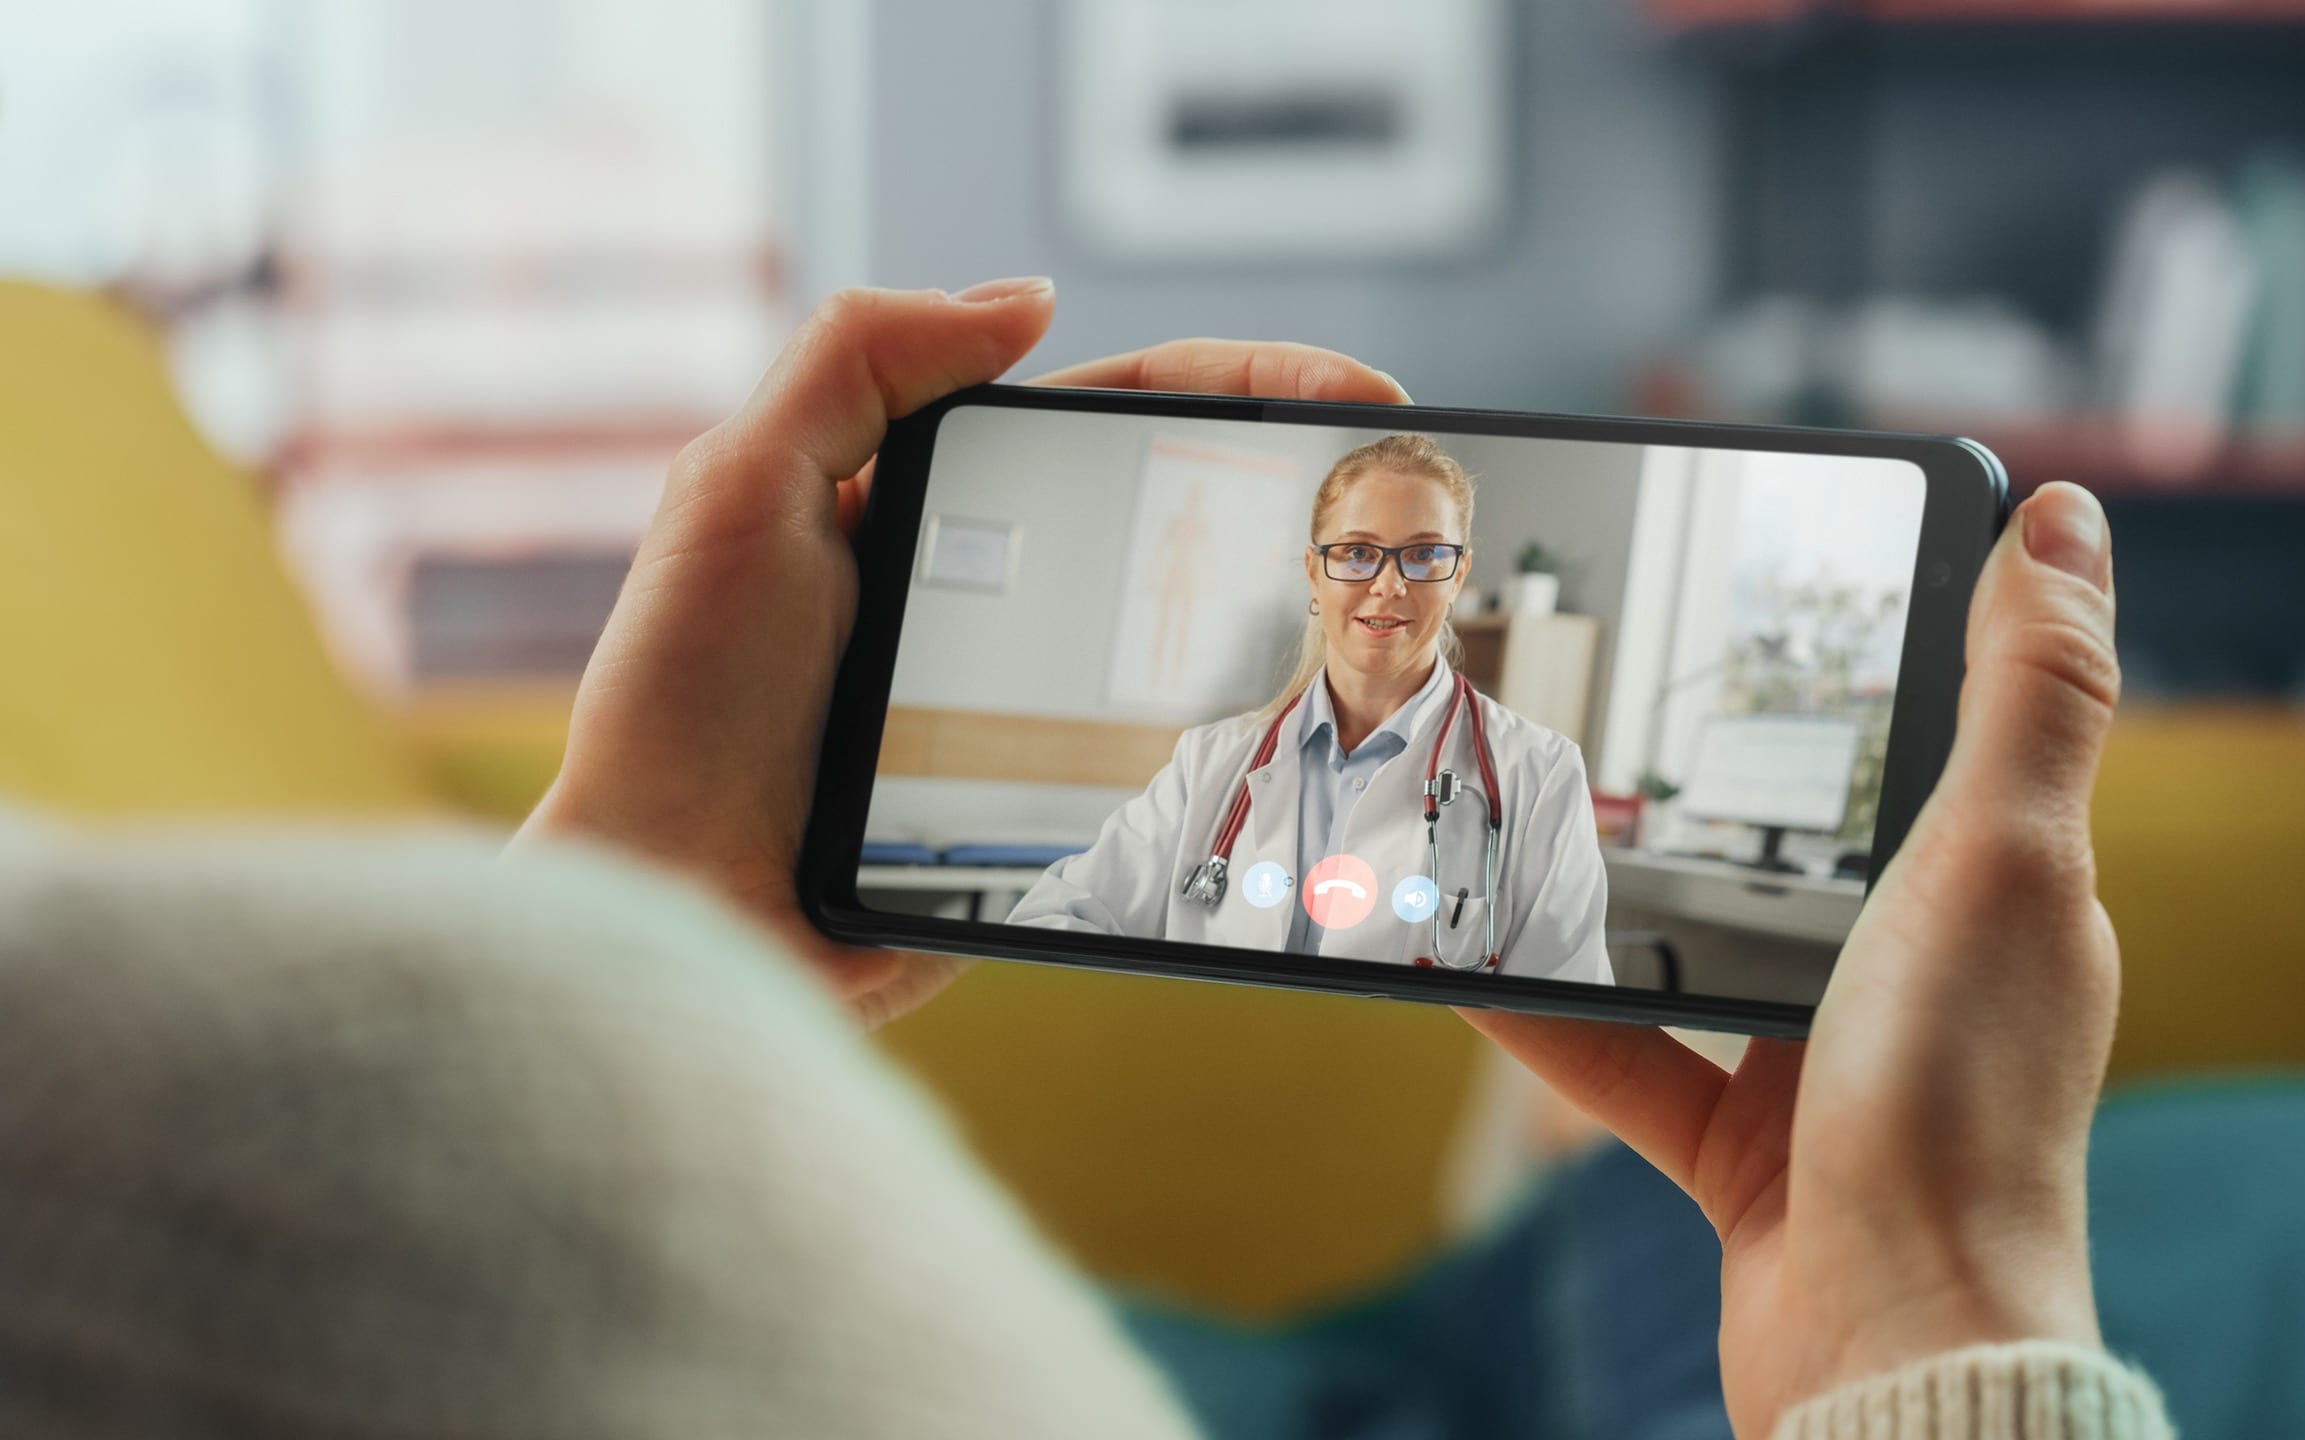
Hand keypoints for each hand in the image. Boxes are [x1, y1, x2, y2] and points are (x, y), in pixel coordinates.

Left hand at [516, 279, 1407, 1026]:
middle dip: (1302, 477)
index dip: (1239, 380)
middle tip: (1410, 486)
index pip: (1113, 405)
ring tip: (1405, 595)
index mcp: (926, 496)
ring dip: (1299, 603)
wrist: (673, 912)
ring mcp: (1029, 696)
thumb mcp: (736, 494)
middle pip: (1180, 503)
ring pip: (1194, 627)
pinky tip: (1322, 721)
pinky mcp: (1046, 806)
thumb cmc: (678, 709)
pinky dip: (1255, 731)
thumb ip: (857, 365)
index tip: (1353, 388)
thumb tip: (1030, 298)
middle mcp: (991, 587)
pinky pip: (1172, 755)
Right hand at [1466, 483, 2119, 1438]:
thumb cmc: (1961, 1108)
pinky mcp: (1747, 1150)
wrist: (1892, 1344)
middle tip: (1607, 693)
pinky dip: (1552, 1020)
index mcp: (2004, 891)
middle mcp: (1923, 972)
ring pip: (1700, 946)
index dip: (1872, 650)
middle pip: (1799, 836)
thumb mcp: (1999, 859)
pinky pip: (1630, 1060)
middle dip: (1710, 774)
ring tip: (1515, 817)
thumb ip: (2028, 690)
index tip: (1783, 577)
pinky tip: (1472, 970)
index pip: (1941, 732)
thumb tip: (2067, 515)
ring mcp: (1830, 1065)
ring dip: (1611, 895)